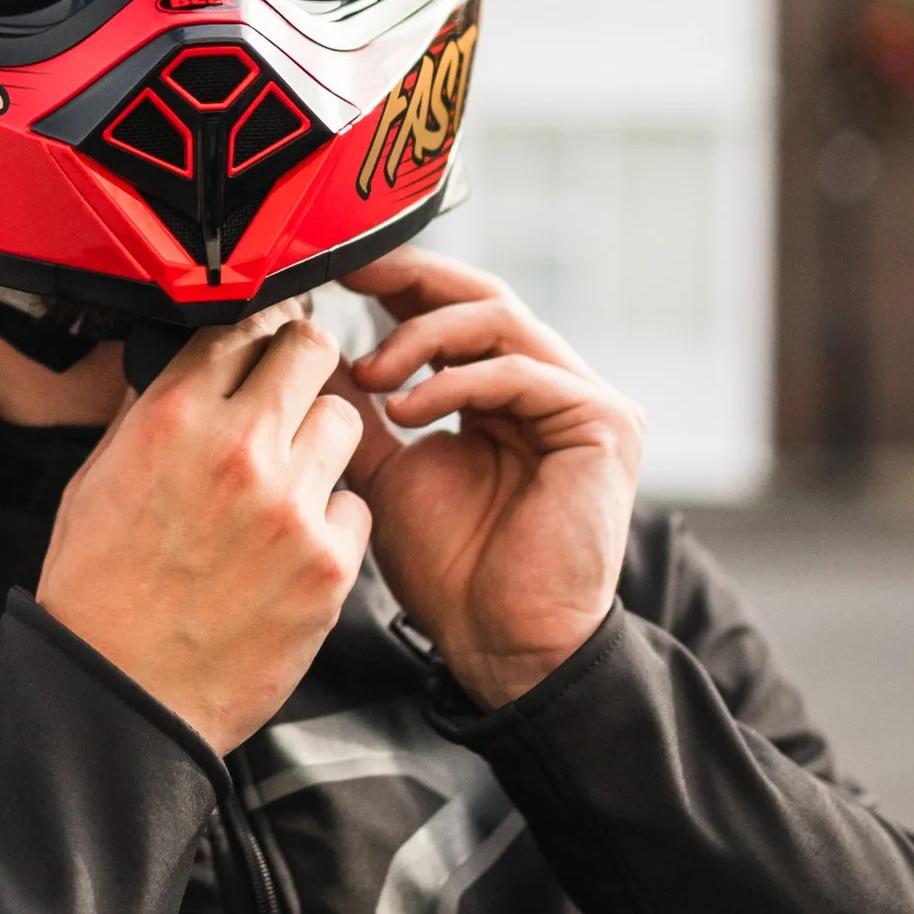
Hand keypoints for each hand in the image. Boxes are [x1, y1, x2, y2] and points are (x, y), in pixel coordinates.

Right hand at [37, 307, 370, 753]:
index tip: (263, 344)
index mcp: (174, 417)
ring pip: (344, 421)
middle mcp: (239, 449)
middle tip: (292, 395)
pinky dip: (332, 521)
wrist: (122, 695)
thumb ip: (152, 412)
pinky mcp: (329, 564)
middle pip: (311, 350)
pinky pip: (356, 506)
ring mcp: (291, 506)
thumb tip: (189, 364)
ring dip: (320, 442)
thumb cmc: (100, 591)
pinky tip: (293, 547)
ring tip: (287, 482)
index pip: (241, 323)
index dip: (256, 330)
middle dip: (302, 365)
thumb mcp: (98, 477)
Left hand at [338, 252, 642, 707]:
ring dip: (420, 336)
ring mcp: (582, 399)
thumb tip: (309, 350)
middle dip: (408, 279)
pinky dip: (453, 383)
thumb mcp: (385, 470)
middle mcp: (549, 384)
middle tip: (346, 274)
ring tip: (369, 375)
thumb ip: (357, 410)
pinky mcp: (603, 422)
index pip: (451, 310)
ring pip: (498, 319)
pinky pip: (519, 372)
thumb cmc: (451, 571)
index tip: (328, 269)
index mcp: (503, 392)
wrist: (502, 645)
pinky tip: (404, 410)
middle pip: (480, 295)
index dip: (394, 282)